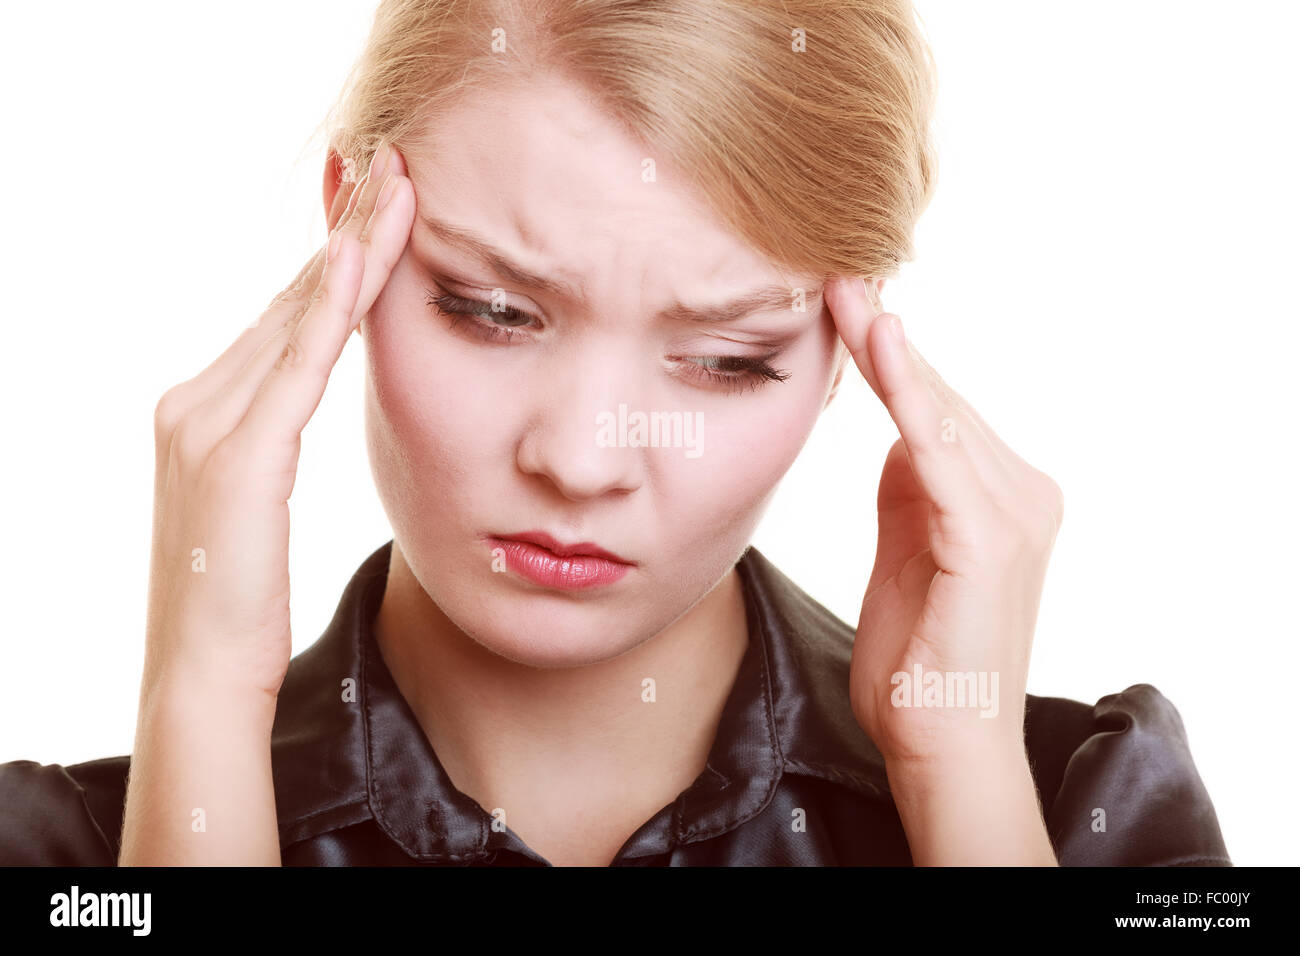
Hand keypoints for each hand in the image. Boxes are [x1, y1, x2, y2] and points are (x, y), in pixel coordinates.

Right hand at [118, 142, 414, 865]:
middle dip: (347, 232)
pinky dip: (330, 309)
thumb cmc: (240, 602)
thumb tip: (308, 404)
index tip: (383, 210)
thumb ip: (274, 444)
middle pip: (290, 300)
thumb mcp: (258, 507)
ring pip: (295, 316)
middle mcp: (196, 402)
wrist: (201, 675)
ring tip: (398, 187)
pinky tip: (364, 260)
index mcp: (204, 412)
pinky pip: (295, 366)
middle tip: (398, 169)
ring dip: (350, 247)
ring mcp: (207, 424)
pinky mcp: (235, 456)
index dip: (335, 261)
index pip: (285, 318)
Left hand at [824, 278, 1064, 768]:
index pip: (939, 408)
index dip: (891, 355)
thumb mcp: (908, 554)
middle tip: (836, 272)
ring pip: (940, 411)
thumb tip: (898, 437)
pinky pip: (939, 451)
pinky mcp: (989, 538)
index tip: (843, 300)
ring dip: (888, 349)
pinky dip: (910, 396)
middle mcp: (1023, 493)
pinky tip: (883, 344)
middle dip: (884, 338)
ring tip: (843, 291)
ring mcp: (1015, 512)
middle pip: (942, 398)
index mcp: (1002, 497)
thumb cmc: (919, 658)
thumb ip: (910, 493)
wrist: (943, 744)